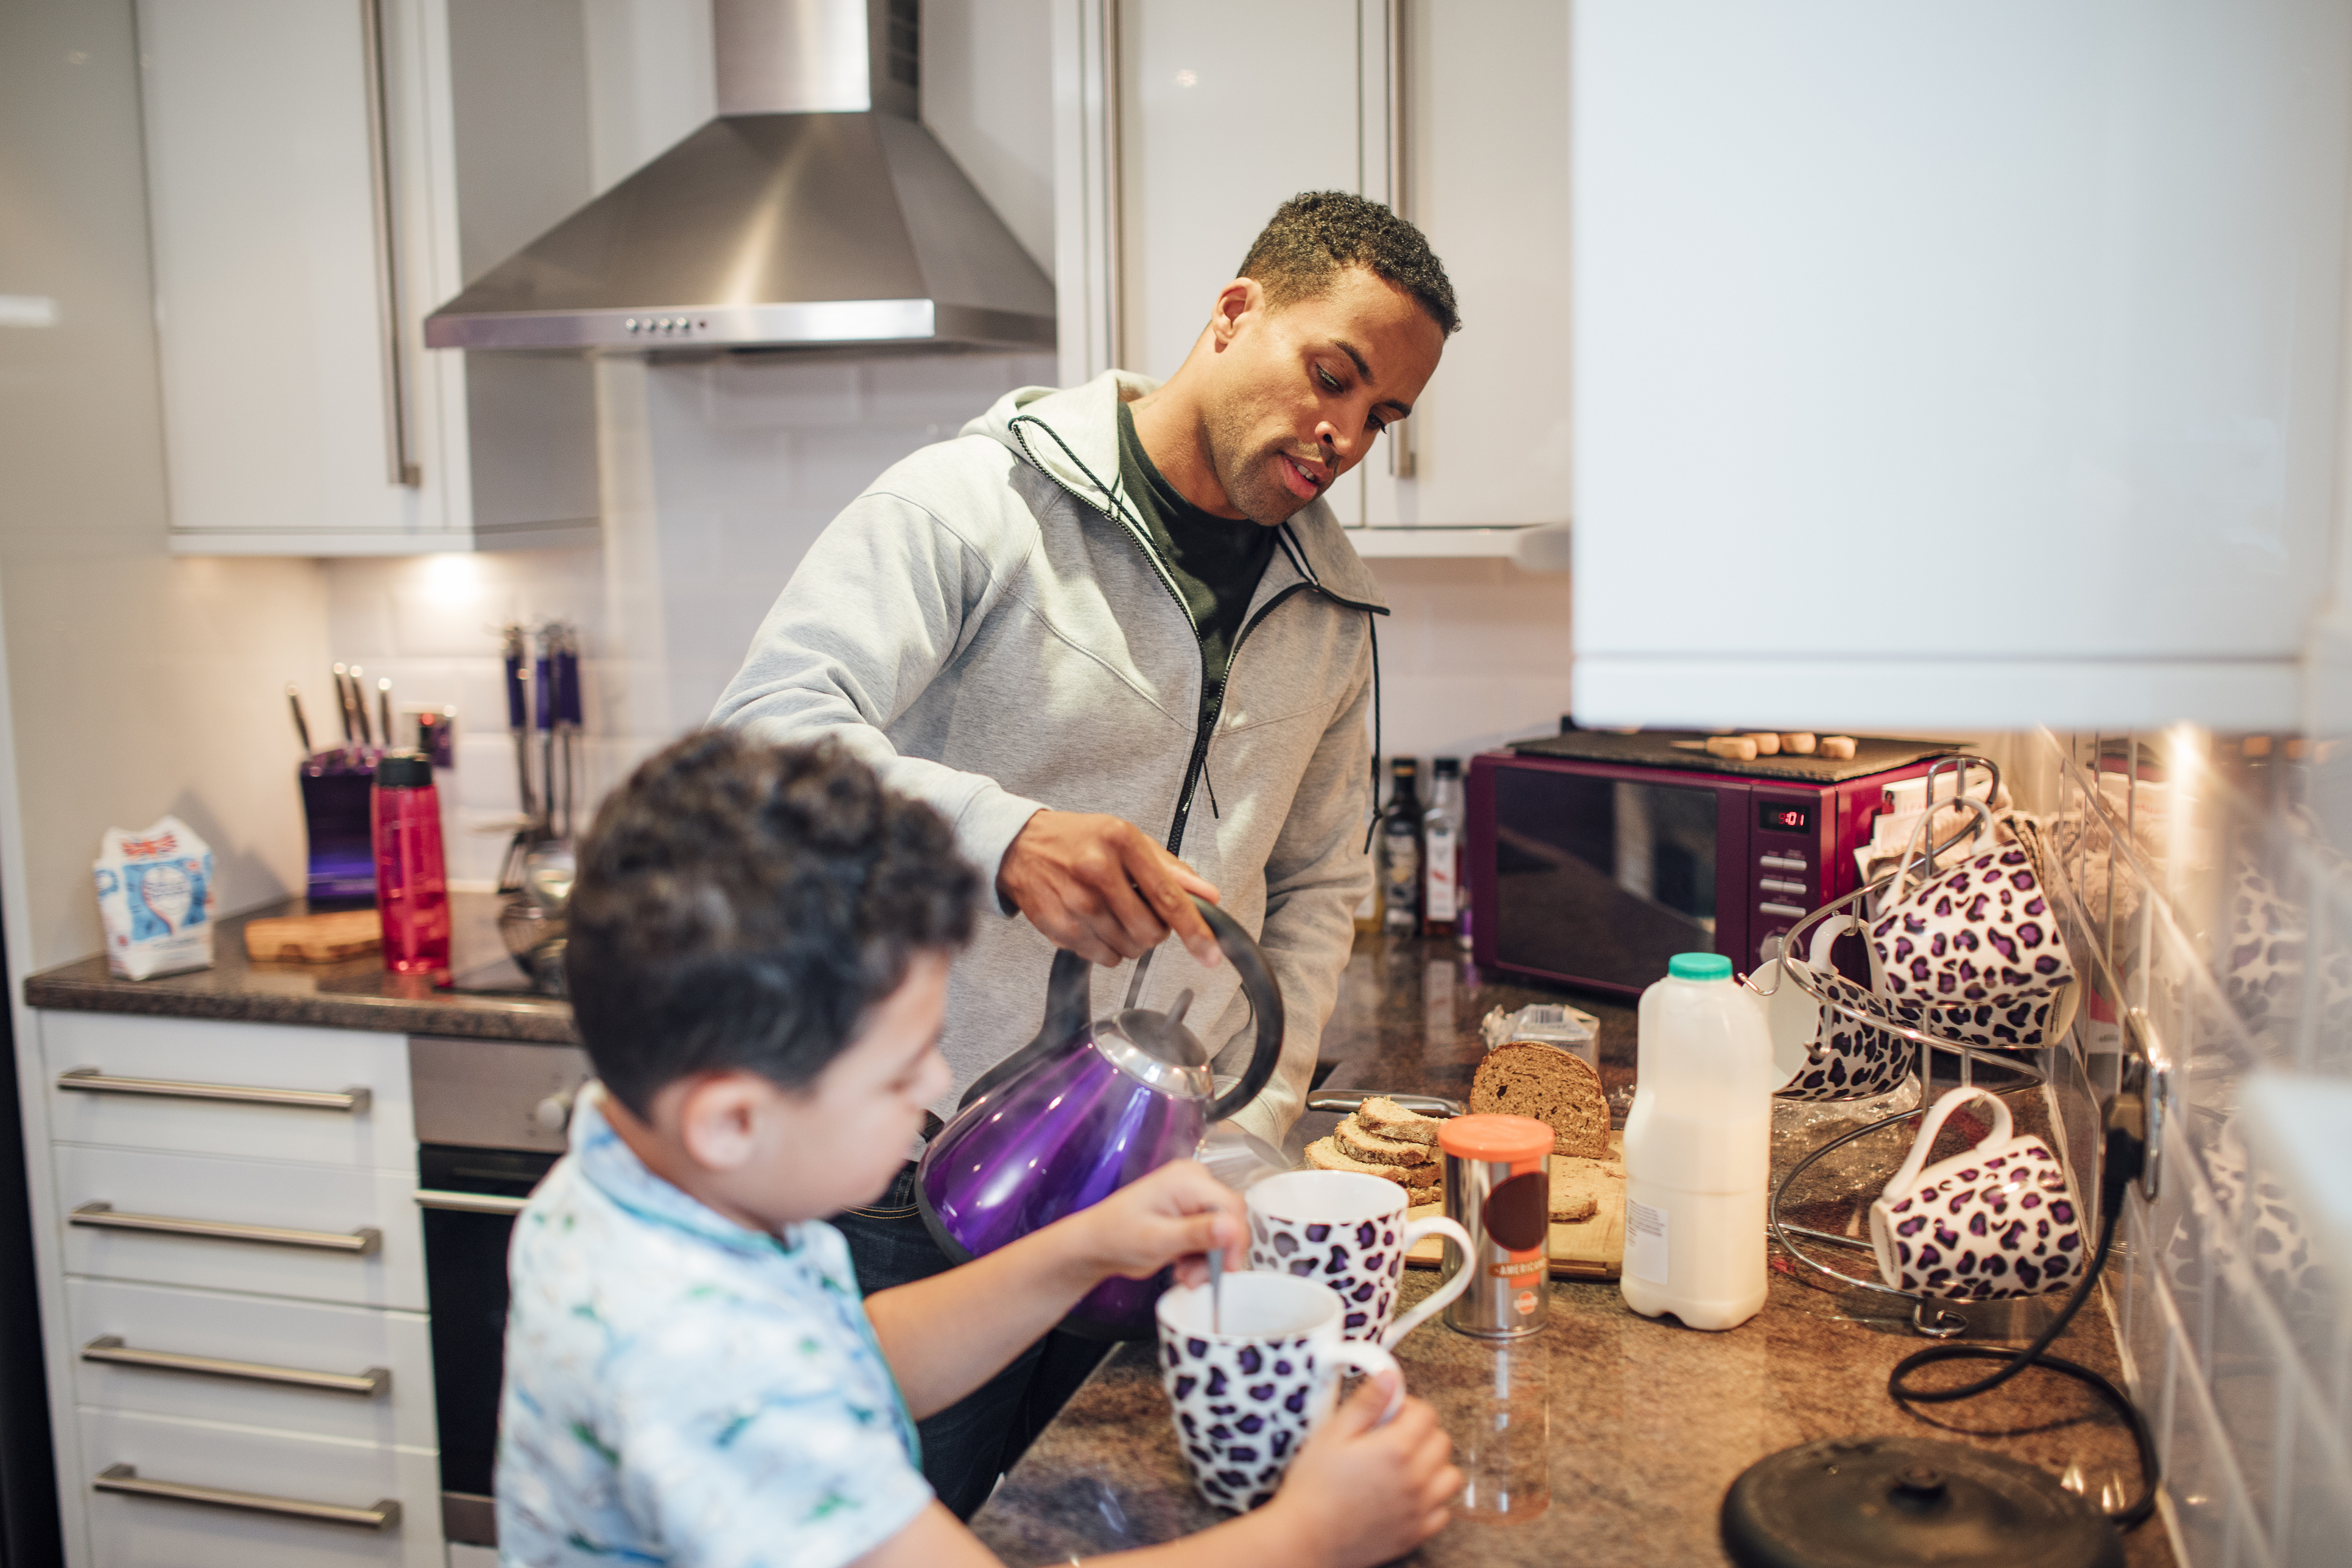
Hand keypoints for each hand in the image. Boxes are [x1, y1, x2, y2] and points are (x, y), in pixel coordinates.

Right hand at [997, 810, 1221, 966]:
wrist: (1019, 845)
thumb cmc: (1078, 840)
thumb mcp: (1126, 838)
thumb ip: (1170, 868)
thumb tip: (1208, 896)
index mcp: (1121, 842)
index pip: (1167, 896)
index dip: (1194, 930)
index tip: (1210, 954)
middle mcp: (1097, 871)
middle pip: (1149, 932)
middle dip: (1155, 932)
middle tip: (1142, 912)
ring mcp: (1076, 902)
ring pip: (1128, 949)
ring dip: (1131, 940)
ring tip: (1113, 913)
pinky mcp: (1059, 926)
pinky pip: (1103, 957)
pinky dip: (1108, 948)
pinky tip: (1095, 923)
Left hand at [1066, 1160, 1245, 1285]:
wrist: (1095, 1244)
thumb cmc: (1115, 1237)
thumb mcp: (1157, 1240)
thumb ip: (1197, 1234)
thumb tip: (1233, 1227)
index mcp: (1187, 1180)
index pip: (1232, 1207)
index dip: (1234, 1241)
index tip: (1225, 1269)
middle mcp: (1193, 1181)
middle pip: (1229, 1220)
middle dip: (1217, 1254)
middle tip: (1197, 1278)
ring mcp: (1192, 1195)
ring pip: (1222, 1232)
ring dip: (1208, 1260)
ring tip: (1185, 1276)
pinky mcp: (1190, 1211)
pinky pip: (1211, 1235)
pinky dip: (1201, 1256)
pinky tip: (1183, 1268)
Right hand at [1269, 1378, 1459, 1567]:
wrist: (1306, 1537)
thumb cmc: (1314, 1487)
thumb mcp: (1333, 1434)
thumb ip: (1367, 1403)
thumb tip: (1389, 1377)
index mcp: (1395, 1450)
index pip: (1426, 1414)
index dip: (1407, 1407)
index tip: (1389, 1413)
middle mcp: (1415, 1479)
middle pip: (1441, 1442)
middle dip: (1421, 1432)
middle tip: (1391, 1437)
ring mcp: (1418, 1509)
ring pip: (1449, 1476)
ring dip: (1433, 1465)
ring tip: (1403, 1465)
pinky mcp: (1416, 1533)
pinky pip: (1443, 1511)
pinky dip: (1431, 1500)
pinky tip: (1406, 1494)